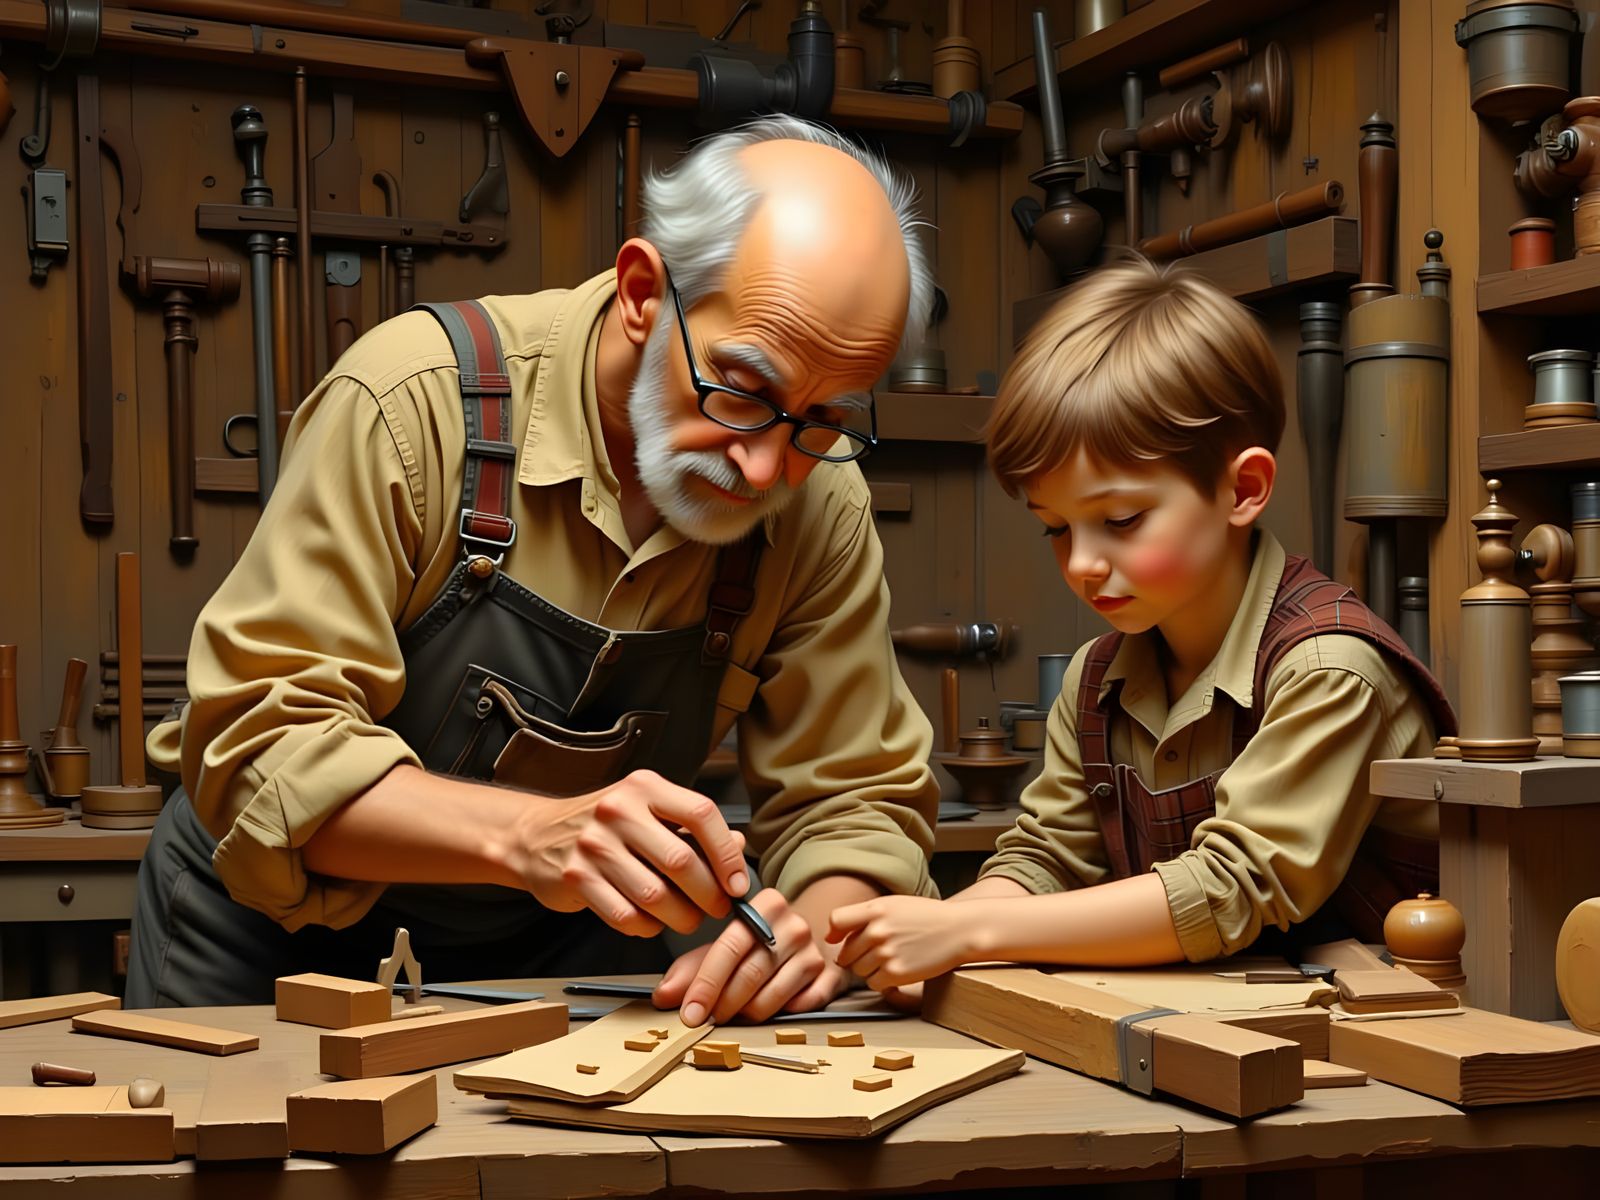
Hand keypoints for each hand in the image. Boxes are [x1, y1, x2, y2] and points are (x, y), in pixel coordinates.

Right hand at [507, 769, 747, 937]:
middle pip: (682, 862)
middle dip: (710, 895)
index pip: (701, 815)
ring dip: (681, 918)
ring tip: (687, 918)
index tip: (738, 882)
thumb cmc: (606, 825)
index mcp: (645, 788)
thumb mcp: (649, 810)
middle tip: (718, 908)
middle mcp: (618, 811)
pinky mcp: (576, 879)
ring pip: (656, 897)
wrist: (536, 835)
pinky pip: (626, 917)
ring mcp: (594, 845)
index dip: (727, 854)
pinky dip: (647, 927)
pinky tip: (651, 921)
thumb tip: (739, 847)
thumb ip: (692, 827)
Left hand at [653, 888, 847, 1025]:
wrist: (811, 936)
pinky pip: (799, 1007)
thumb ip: (692, 968)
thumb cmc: (760, 942)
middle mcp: (794, 925)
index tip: (689, 1013)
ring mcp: (815, 951)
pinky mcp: (831, 976)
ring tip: (732, 1015)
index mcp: (765, 905)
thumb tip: (663, 997)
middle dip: (722, 1004)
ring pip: (772, 996)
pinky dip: (778, 1014)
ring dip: (746, 1014)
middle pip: (750, 974)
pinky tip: (766, 1010)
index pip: (730, 947)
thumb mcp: (725, 945)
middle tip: (705, 1021)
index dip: (706, 983)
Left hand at [827, 895, 977, 989]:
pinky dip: (882, 981)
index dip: (836, 933)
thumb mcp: (892, 904)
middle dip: (857, 956)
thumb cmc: (924, 917)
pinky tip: (898, 969)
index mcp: (876, 909)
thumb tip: (829, 937)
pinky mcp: (897, 973)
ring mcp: (886, 953)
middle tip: (879, 951)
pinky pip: (874, 984)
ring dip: (870, 969)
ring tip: (892, 959)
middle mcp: (878, 930)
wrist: (959, 930)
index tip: (841, 940)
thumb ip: (861, 915)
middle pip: (846, 952)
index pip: (836, 921)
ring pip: (859, 971)